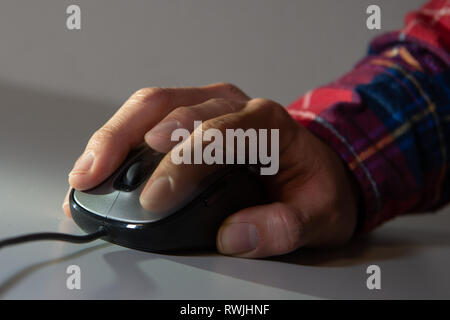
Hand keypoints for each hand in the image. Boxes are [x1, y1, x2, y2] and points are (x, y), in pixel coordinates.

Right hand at [63, 83, 359, 257]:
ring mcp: (207, 106)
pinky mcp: (189, 116)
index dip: (179, 165)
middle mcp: (232, 104)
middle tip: (96, 176)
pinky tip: (100, 163)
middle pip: (171, 108)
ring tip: (86, 172)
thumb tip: (234, 236)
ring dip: (112, 136)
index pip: (215, 134)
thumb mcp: (318, 214)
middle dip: (126, 141)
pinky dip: (119, 138)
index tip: (152, 200)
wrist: (315, 168)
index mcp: (266, 123)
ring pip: (151, 106)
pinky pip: (147, 116)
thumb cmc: (313, 187)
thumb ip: (284, 227)